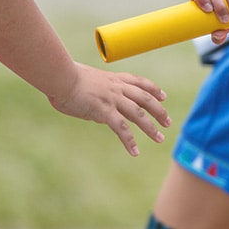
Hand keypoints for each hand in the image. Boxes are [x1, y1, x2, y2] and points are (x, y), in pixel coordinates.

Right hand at [48, 63, 171, 156]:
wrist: (60, 76)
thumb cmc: (67, 78)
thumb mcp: (89, 83)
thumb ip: (99, 95)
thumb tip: (101, 112)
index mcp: (114, 78)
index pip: (140, 82)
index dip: (154, 89)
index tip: (163, 96)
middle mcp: (117, 87)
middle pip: (145, 98)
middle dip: (159, 111)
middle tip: (168, 122)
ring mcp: (112, 98)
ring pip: (138, 114)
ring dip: (150, 128)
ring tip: (159, 139)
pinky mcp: (103, 110)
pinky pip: (121, 128)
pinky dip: (129, 141)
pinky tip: (135, 151)